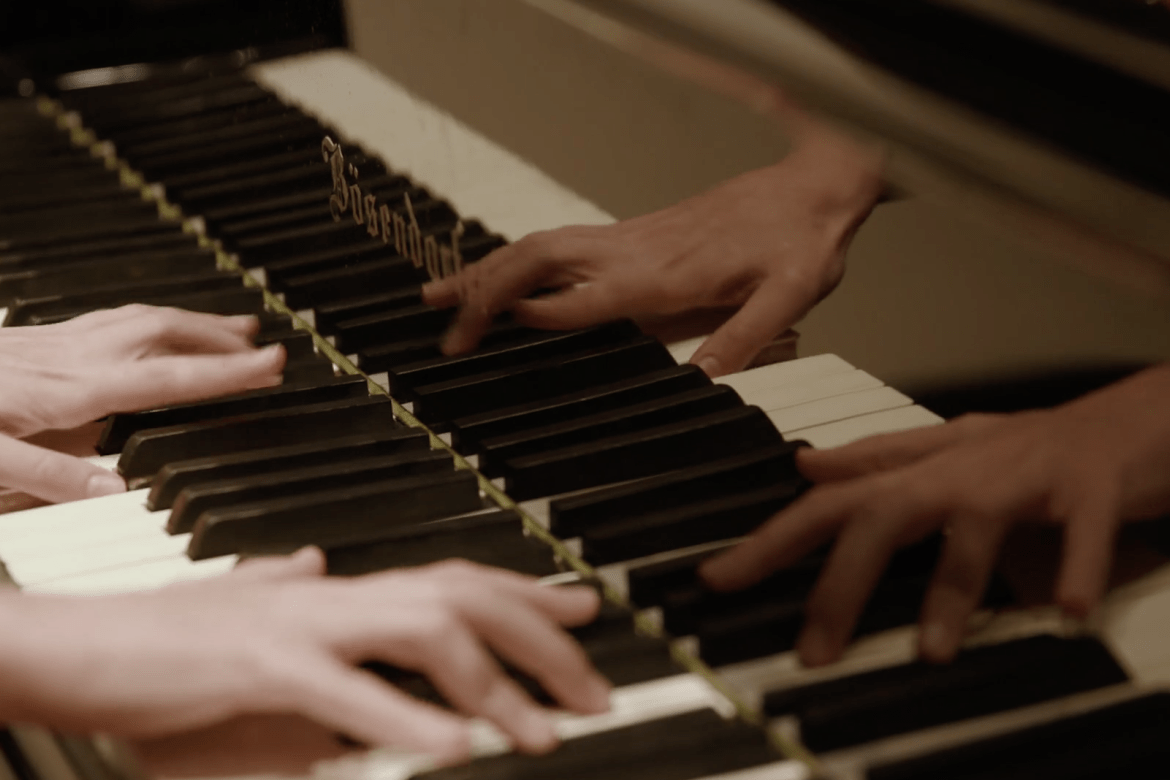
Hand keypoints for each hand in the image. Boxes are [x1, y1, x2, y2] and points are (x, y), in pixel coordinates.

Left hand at [0, 305, 284, 502]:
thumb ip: (53, 479)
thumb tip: (122, 493)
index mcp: (69, 392)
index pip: (167, 379)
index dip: (226, 373)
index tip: (272, 364)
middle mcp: (73, 358)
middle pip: (165, 334)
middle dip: (222, 338)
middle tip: (267, 347)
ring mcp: (59, 344)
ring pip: (144, 319)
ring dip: (197, 322)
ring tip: (236, 326)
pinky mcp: (44, 342)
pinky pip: (117, 319)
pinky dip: (157, 320)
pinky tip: (159, 328)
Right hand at [0, 551, 609, 762]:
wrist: (78, 646)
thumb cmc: (164, 639)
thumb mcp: (249, 610)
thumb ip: (294, 588)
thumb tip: (318, 562)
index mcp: (340, 591)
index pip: (454, 578)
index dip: (527, 592)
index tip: (587, 610)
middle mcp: (334, 594)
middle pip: (463, 596)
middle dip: (540, 642)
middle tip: (593, 690)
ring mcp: (300, 623)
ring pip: (423, 630)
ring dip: (490, 682)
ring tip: (539, 733)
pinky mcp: (258, 663)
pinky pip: (346, 686)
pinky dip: (403, 715)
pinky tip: (451, 743)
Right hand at [423, 127, 882, 376]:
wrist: (812, 189)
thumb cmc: (800, 241)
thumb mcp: (789, 294)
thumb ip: (745, 335)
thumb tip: (700, 381)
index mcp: (664, 273)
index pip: (581, 297)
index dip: (531, 316)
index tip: (481, 337)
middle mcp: (635, 252)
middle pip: (539, 262)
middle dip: (484, 294)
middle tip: (445, 332)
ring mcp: (629, 240)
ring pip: (539, 248)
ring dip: (487, 271)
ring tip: (438, 295)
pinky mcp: (633, 237)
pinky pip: (558, 246)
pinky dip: (514, 262)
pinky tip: (501, 278)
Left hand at [701, 365, 1169, 664]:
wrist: (1122, 420)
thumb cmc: (1026, 446)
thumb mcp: (943, 451)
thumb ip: (874, 462)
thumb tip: (803, 469)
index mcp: (921, 470)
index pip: (829, 504)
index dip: (771, 540)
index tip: (719, 579)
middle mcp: (959, 471)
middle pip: (882, 519)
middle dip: (840, 584)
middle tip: (815, 649)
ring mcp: (1023, 477)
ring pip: (972, 530)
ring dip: (950, 591)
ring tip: (931, 650)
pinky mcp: (1090, 489)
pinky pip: (1080, 530)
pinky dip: (1075, 568)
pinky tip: (1067, 608)